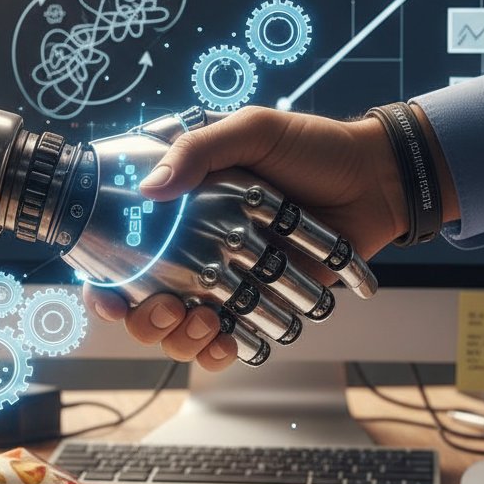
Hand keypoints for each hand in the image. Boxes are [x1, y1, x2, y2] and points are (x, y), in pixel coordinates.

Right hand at [83, 105, 409, 369]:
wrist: (377, 178)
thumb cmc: (313, 146)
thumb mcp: (252, 130)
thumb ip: (198, 151)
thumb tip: (150, 189)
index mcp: (184, 210)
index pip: (126, 252)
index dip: (105, 282)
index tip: (108, 296)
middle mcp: (198, 250)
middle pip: (147, 305)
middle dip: (147, 321)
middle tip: (171, 309)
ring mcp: (231, 282)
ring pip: (184, 332)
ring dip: (183, 340)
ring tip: (208, 323)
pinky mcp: (265, 303)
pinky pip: (232, 341)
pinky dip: (223, 352)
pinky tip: (228, 344)